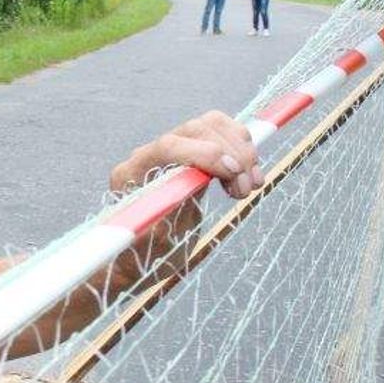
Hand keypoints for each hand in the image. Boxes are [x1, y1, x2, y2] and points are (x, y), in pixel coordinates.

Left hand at [108, 110, 264, 280]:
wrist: (143, 256)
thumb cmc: (146, 254)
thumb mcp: (158, 241)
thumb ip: (172, 208)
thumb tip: (194, 181)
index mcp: (130, 174)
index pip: (168, 146)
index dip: (205, 153)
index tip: (232, 172)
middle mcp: (147, 155)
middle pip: (195, 129)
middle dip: (231, 154)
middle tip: (248, 188)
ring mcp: (168, 149)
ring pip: (212, 126)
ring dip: (242, 150)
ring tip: (253, 184)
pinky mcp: (189, 150)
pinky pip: (219, 133)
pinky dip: (241, 148)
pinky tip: (248, 174)